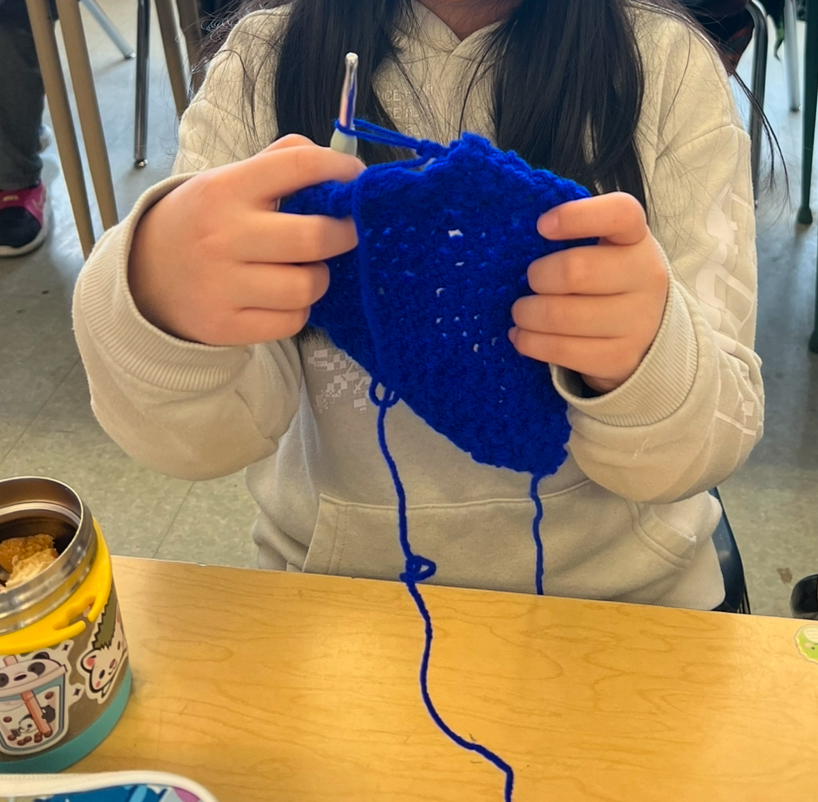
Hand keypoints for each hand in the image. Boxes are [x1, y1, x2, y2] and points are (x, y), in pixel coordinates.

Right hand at [128, 135, 363, 344]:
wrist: (143, 275)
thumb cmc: (202, 222)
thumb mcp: (227, 181)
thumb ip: (279, 164)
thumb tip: (340, 160)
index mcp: (226, 189)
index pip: (298, 165)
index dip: (340, 170)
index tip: (358, 179)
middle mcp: (224, 235)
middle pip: (314, 237)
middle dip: (345, 234)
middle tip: (347, 233)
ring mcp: (222, 284)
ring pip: (306, 287)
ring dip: (319, 278)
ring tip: (307, 270)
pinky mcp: (225, 325)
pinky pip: (291, 321)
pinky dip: (299, 311)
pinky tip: (285, 299)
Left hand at [509, 192, 668, 393]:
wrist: (648, 335)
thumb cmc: (610, 280)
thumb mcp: (606, 249)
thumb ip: (575, 235)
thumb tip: (524, 236)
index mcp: (637, 239)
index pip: (619, 214)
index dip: (576, 216)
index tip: (542, 226)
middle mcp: (645, 277)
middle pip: (574, 271)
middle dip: (538, 277)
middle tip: (530, 282)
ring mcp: (637, 322)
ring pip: (560, 315)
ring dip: (526, 314)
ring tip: (521, 313)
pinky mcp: (619, 359)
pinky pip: (560, 350)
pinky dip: (530, 342)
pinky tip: (522, 336)